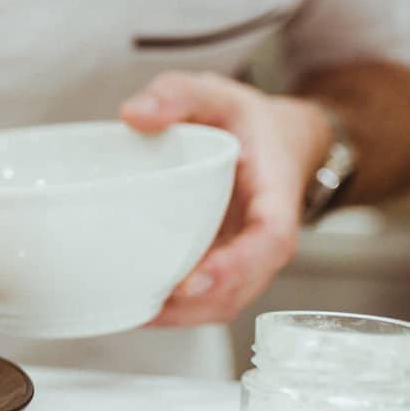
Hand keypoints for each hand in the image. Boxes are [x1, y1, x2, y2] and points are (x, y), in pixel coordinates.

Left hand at [119, 71, 332, 325]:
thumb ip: (179, 94)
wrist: (275, 141)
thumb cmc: (247, 122)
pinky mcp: (221, 266)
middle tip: (149, 305)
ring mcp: (243, 258)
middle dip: (198, 304)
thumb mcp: (218, 94)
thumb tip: (134, 115)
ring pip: (222, 302)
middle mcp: (263, 239)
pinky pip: (204, 299)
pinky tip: (135, 305)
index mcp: (275, 196)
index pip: (270, 241)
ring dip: (182, 316)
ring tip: (134, 311)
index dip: (237, 267)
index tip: (196, 279)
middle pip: (243, 287)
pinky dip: (174, 310)